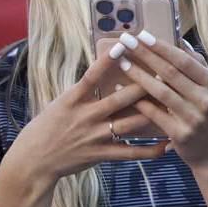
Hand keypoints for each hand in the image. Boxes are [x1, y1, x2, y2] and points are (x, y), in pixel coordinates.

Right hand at [3, 49, 166, 187]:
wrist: (34, 161)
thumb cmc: (47, 128)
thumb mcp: (60, 103)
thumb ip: (82, 91)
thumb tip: (102, 71)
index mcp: (73, 99)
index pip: (92, 75)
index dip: (108, 61)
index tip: (124, 45)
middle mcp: (86, 116)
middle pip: (121, 98)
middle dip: (144, 85)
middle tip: (165, 73)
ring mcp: (96, 136)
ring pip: (131, 122)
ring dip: (153, 113)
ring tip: (172, 104)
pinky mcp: (101, 154)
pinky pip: (130, 152)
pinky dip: (149, 151)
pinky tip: (165, 146)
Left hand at [109, 31, 207, 169]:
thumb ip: (197, 66)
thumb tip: (180, 41)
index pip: (184, 60)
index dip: (161, 47)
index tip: (142, 35)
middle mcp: (206, 100)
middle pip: (170, 72)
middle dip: (145, 54)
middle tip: (126, 40)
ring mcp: (194, 118)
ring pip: (160, 91)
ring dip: (138, 75)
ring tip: (122, 62)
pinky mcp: (180, 134)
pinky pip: (154, 113)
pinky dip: (137, 100)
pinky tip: (121, 89)